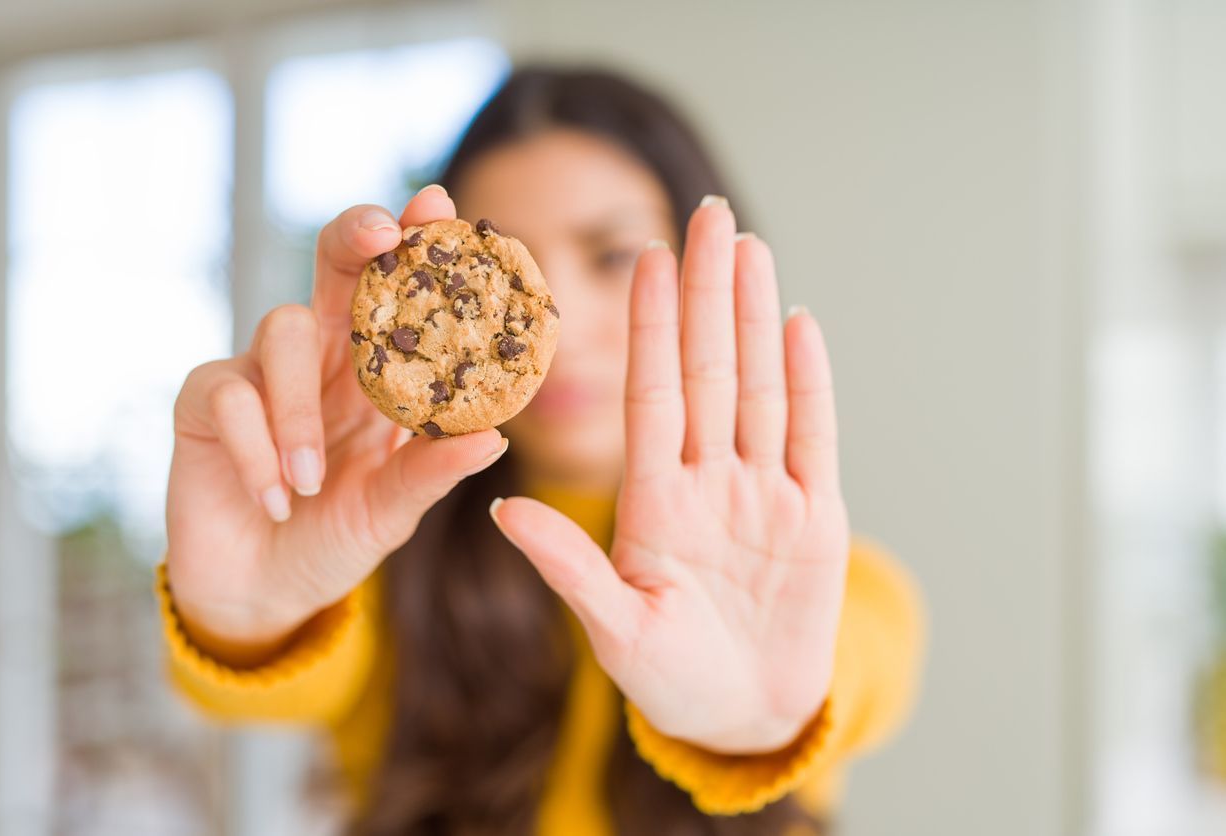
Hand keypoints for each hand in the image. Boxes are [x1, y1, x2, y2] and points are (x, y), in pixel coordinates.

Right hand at [166, 188, 506, 664]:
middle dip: (355, 237)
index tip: (438, 207)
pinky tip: (274, 499)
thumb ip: (432, 472)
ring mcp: (260, 372)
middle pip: (333, 265)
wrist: (264, 591)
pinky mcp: (204, 401)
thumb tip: (496, 437)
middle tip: (381, 233)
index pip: (396, 290)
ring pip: (282, 329)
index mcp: (376, 370)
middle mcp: (322, 356)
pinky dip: (255, 448)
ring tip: (310, 479)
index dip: (415, 242)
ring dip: (299, 407)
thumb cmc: (337, 534)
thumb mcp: (392, 508)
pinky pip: (228, 394)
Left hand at [490, 198, 849, 753]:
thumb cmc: (669, 681)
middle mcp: (707, 481)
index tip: (644, 259)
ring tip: (749, 247)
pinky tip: (798, 322)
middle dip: (706, 293)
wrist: (741, 718)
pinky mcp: (814, 517)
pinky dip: (810, 381)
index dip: (650, 326)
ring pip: (761, 387)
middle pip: (709, 369)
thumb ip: (569, 565)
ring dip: (756, 317)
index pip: (652, 392)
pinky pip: (813, 436)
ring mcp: (762, 493)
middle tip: (707, 215)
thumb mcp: (615, 627)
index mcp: (653, 500)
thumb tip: (500, 511)